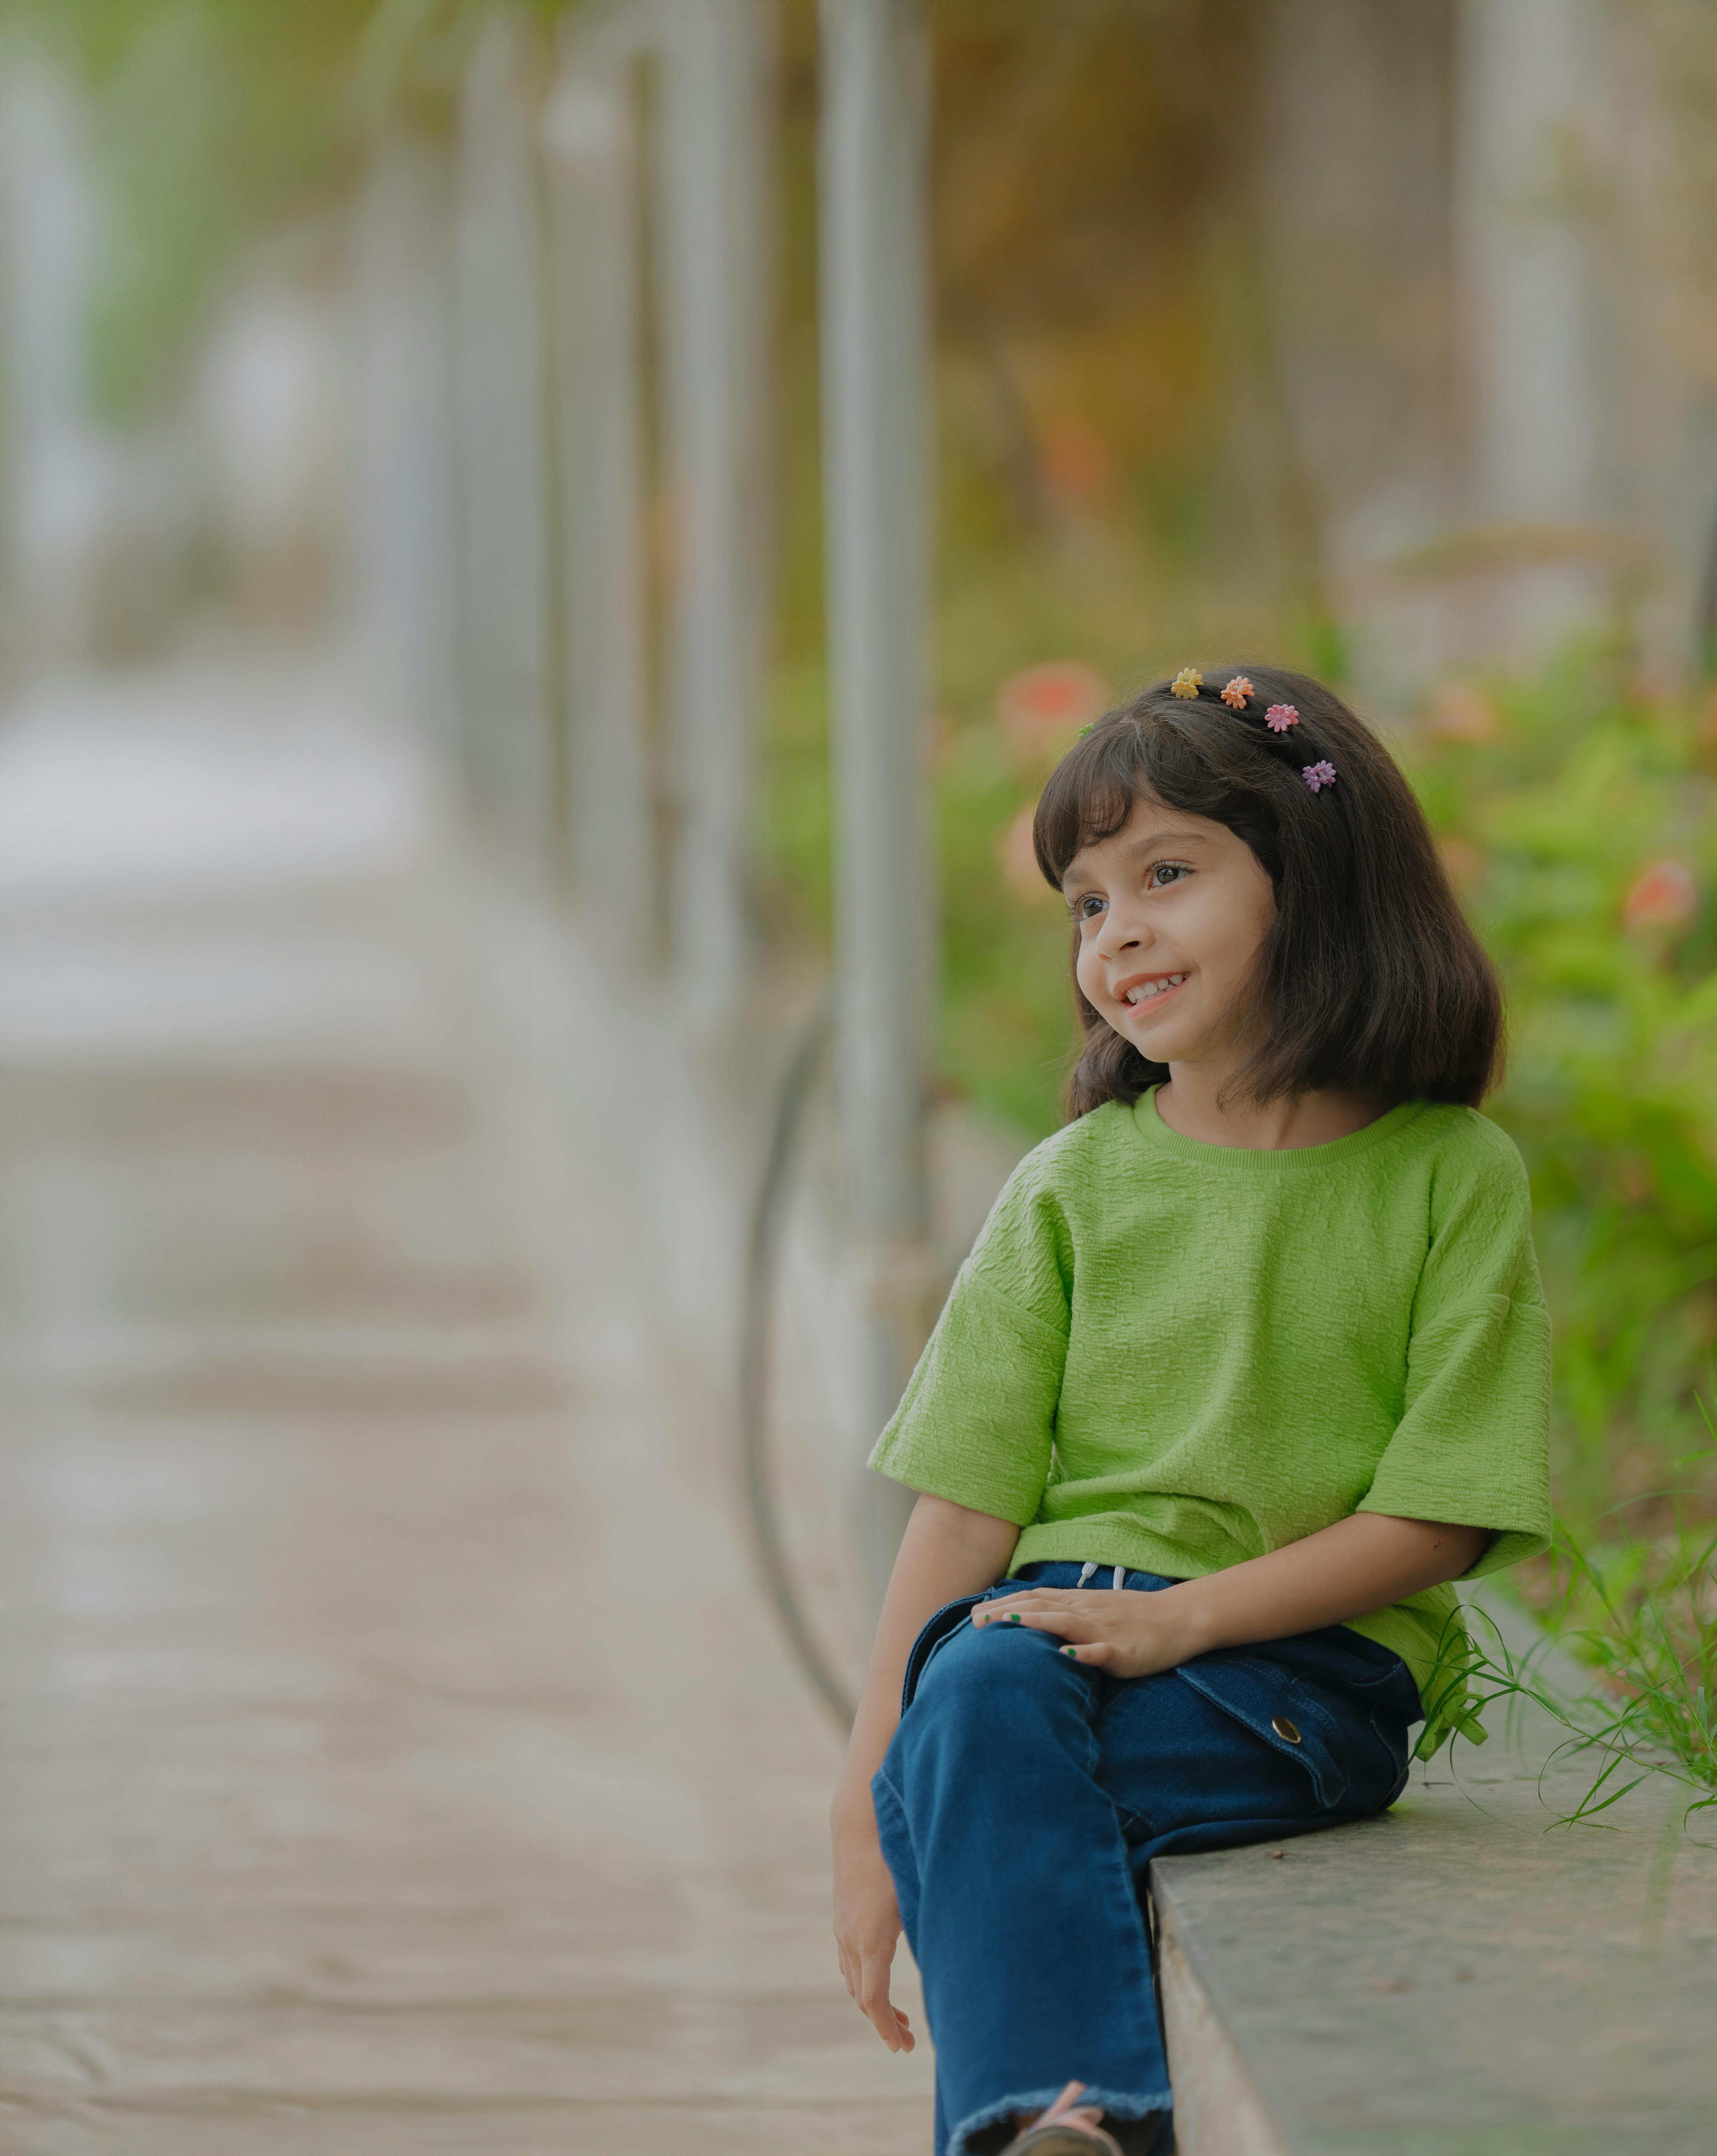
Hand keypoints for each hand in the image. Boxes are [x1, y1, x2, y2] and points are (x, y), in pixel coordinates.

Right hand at [831, 1797, 915, 2052]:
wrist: (859, 1822)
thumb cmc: (895, 1854)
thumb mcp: (916, 1893)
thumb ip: (929, 1926)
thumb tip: (955, 1957)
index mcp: (871, 1939)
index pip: (874, 2000)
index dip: (887, 2028)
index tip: (902, 2048)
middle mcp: (851, 1938)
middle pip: (862, 1997)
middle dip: (884, 2022)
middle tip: (907, 2042)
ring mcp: (843, 1928)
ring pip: (853, 1980)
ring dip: (873, 2004)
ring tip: (899, 2019)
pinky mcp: (842, 1918)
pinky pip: (849, 1962)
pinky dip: (863, 1981)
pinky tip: (880, 1982)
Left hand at [971, 1585, 1206, 1678]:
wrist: (1179, 1617)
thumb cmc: (1134, 1617)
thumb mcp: (1095, 1609)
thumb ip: (1066, 1612)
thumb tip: (1033, 1616)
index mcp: (1078, 1603)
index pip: (1033, 1600)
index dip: (1003, 1604)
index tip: (973, 1613)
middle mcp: (1085, 1612)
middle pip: (1039, 1607)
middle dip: (1005, 1613)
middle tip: (974, 1622)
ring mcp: (1104, 1630)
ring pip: (1065, 1623)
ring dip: (1034, 1623)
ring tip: (1006, 1625)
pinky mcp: (1124, 1651)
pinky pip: (1102, 1651)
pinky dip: (1084, 1653)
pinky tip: (1067, 1656)